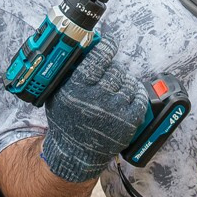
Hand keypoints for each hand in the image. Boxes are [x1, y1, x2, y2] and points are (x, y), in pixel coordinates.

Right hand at [41, 35, 149, 183]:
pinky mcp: (128, 120)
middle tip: (107, 77)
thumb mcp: (57, 95)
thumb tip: (85, 46)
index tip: (110, 43)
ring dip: (123, 82)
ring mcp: (115, 109)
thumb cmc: (66, 122)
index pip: (99, 56)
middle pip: (115, 69)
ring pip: (128, 81)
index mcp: (77, 87)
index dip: (107, 46)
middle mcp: (97, 97)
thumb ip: (68, 72)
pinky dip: (135, 93)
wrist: (76, 153)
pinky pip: (139, 96)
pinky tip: (128, 95)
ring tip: (114, 91)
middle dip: (112, 70)